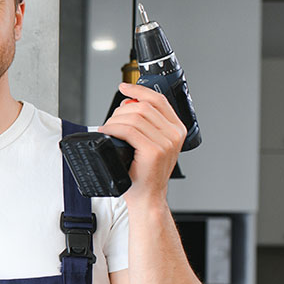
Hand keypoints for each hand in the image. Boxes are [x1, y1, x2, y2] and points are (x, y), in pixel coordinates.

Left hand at [99, 83, 185, 203]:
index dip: (139, 90)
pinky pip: (129, 130)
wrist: (147, 197)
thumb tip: (128, 103)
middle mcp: (174, 134)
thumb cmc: (144, 173)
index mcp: (177, 129)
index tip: (124, 87)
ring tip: (108, 129)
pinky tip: (107, 132)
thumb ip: (145, 124)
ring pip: (134, 117)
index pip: (158, 100)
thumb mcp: (150, 143)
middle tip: (111, 122)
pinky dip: (113, 128)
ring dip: (115, 120)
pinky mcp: (154, 151)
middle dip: (121, 110)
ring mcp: (166, 143)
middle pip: (143, 107)